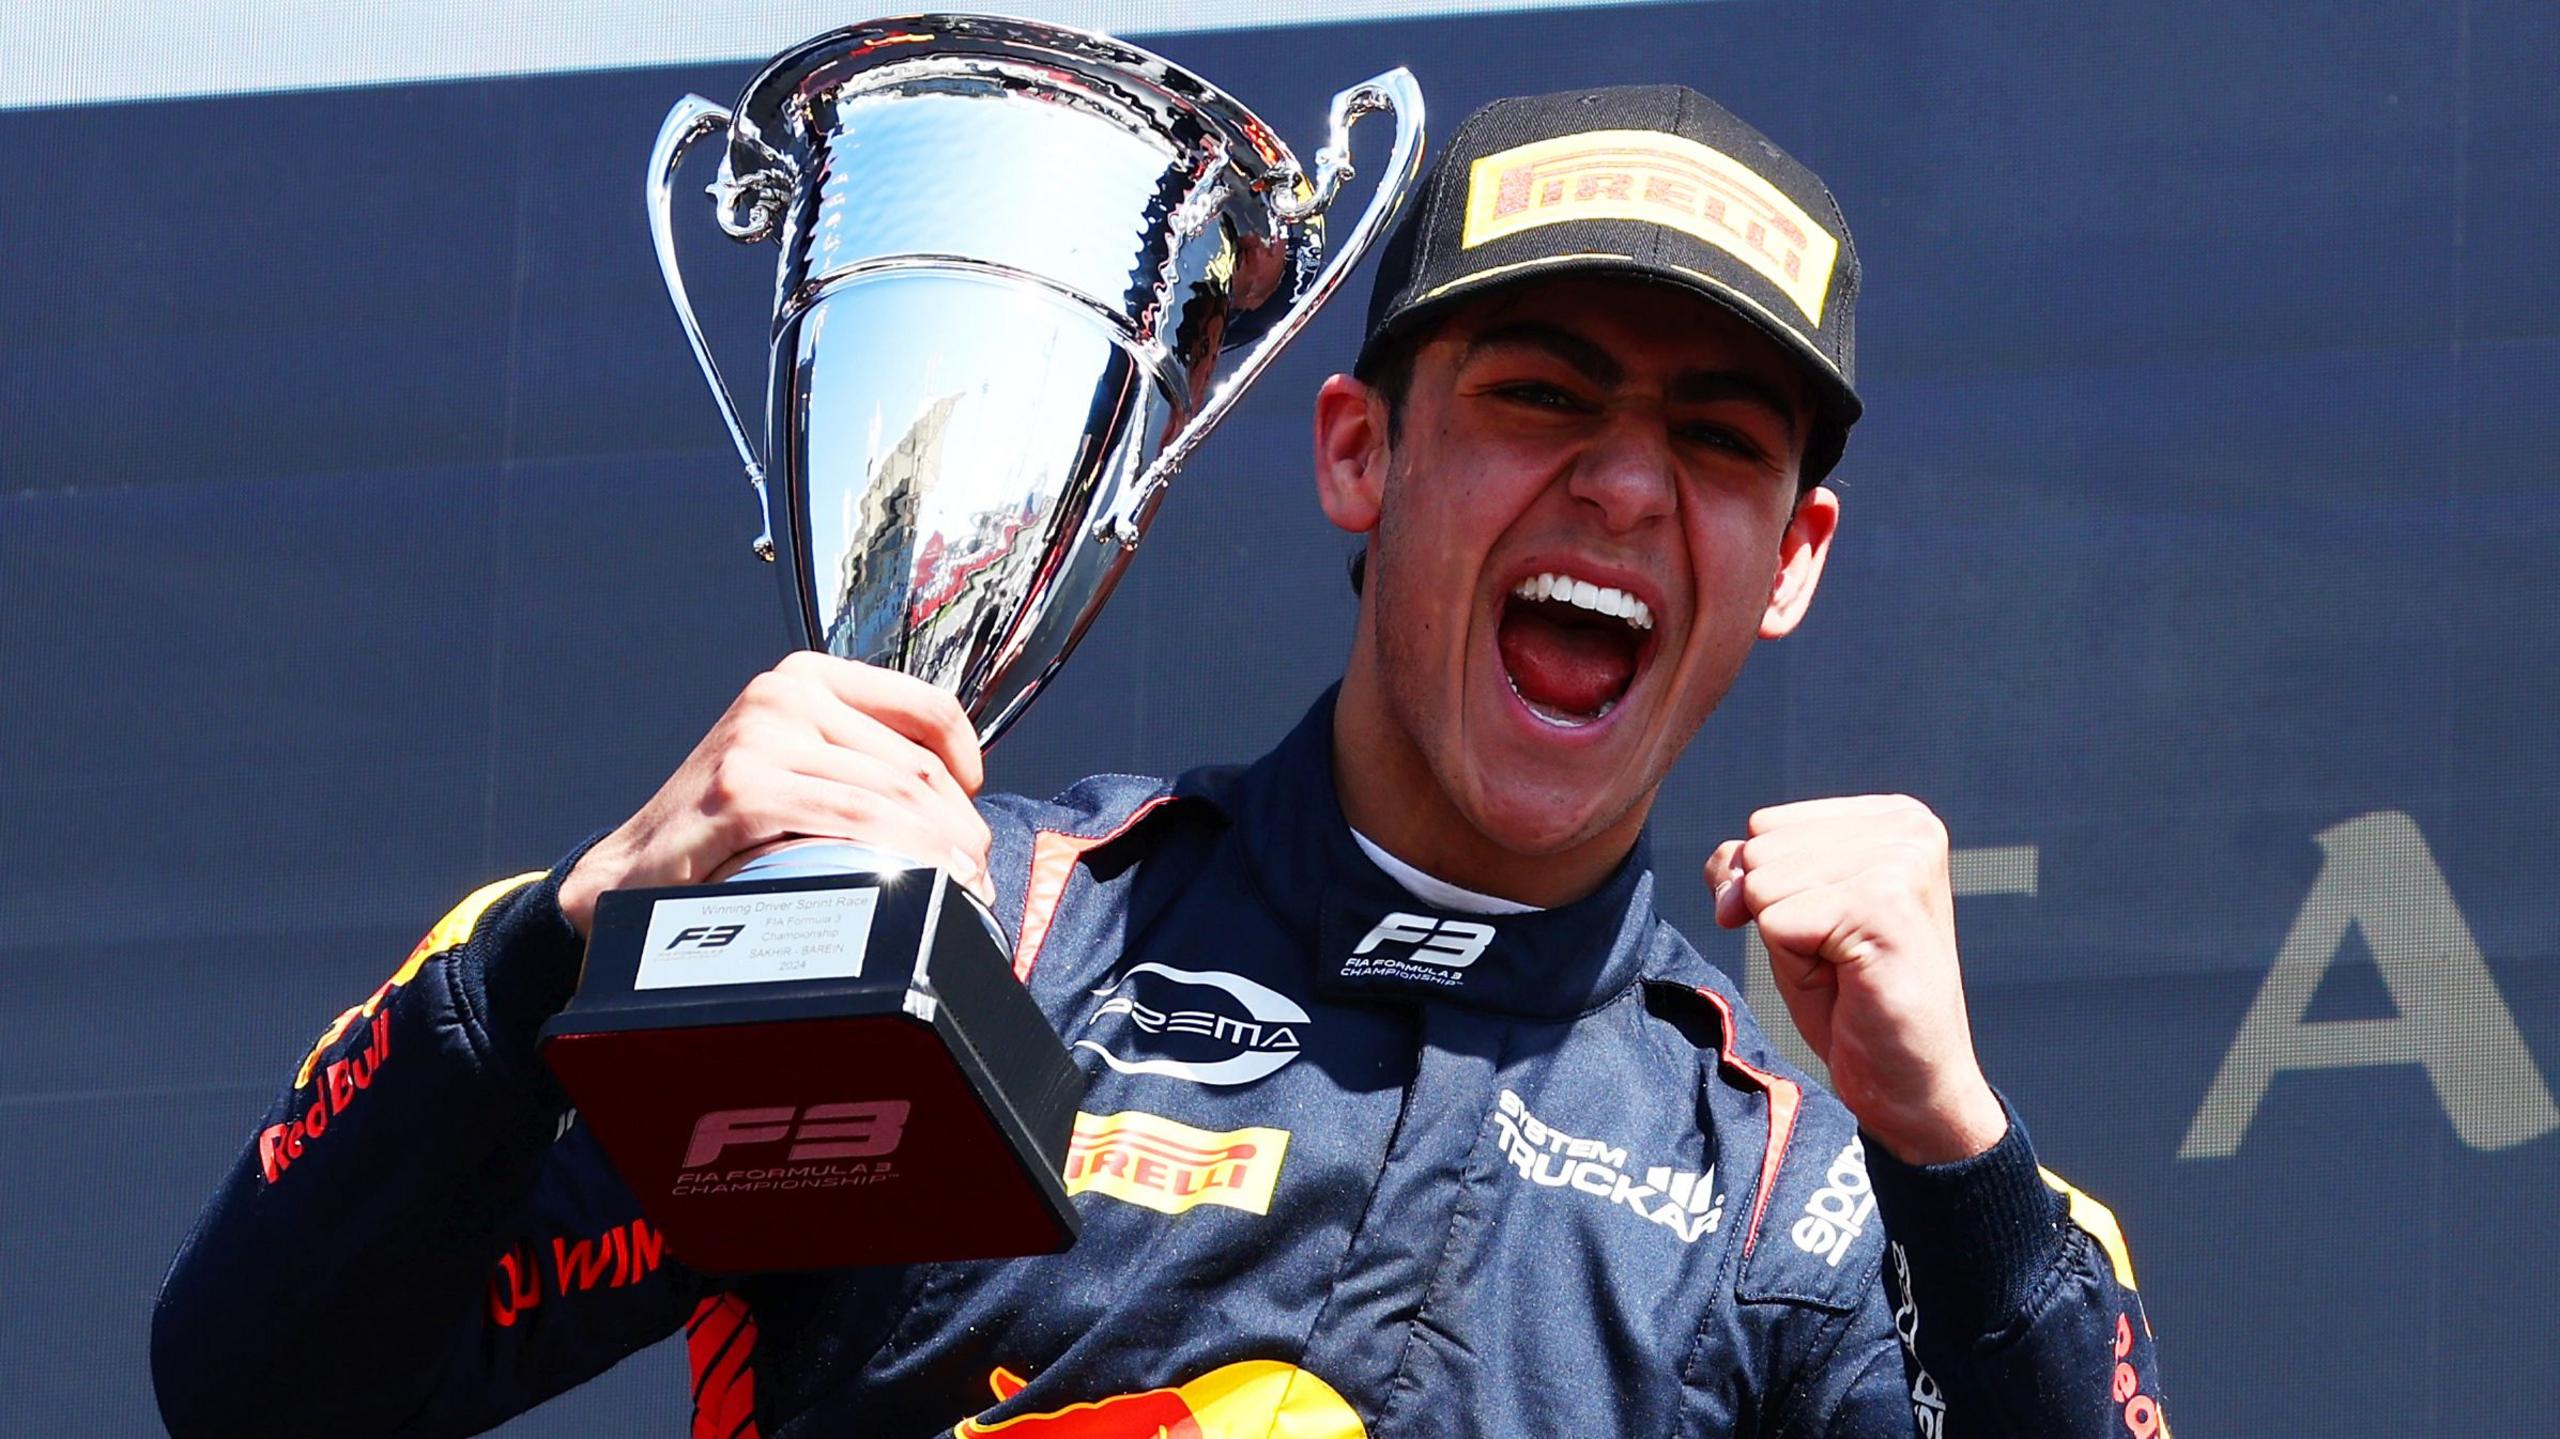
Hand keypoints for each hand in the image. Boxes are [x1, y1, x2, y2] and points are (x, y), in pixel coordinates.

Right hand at [557, 653, 991, 935]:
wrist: (628, 873)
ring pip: (890, 794)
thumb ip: (853, 758)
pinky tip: (924, 885)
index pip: (925, 707)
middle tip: (978, 873)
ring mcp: (760, 738)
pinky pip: (851, 817)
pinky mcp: (743, 788)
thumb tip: (952, 796)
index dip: (966, 761)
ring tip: (962, 890)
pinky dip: (901, 854)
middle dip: (960, 826)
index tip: (973, 809)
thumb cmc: (719, 830)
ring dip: (942, 848)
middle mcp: (782, 695)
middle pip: (914, 764)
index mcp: (803, 678)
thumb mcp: (789, 765)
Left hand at [1707, 796, 2006, 1164]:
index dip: (1769, 889)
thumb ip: (1748, 869)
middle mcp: (1907, 827)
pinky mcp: (1886, 905)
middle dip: (1777, 914)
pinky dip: (1796, 963)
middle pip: (1760, 848)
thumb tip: (1729, 876)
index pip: (1764, 825)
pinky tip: (1849, 980)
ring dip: (1789, 941)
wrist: (1908, 1082)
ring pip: (1764, 882)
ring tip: (1844, 967)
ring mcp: (1902, 862)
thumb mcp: (1787, 914)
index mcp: (1891, 817)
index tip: (1827, 931)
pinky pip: (1777, 921)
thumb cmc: (1850, 1000)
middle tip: (1837, 957)